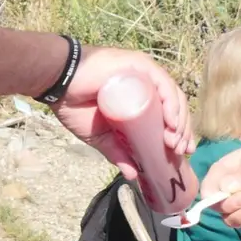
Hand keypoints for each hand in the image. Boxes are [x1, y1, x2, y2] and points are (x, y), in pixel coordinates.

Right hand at [52, 47, 193, 179]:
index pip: (169, 114)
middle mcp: (147, 83)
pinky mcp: (139, 65)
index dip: (179, 133)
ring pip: (172, 96)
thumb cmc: (77, 106)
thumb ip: (117, 153)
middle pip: (175, 106)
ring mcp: (144, 73)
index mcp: (142, 97)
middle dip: (182, 130)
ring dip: (179, 120)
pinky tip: (172, 122)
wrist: (58, 86)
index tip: (181, 153)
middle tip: (180, 152)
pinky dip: (171, 103)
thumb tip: (132, 175)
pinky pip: (162, 83)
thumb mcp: (102, 137)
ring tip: (174, 141)